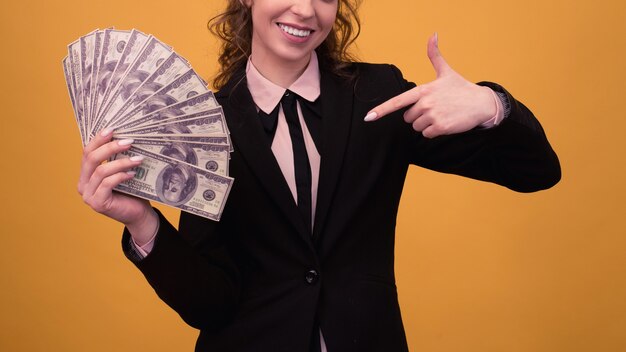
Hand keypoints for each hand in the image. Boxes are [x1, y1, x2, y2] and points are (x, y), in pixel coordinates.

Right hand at [77, 128, 156, 243]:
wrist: (138, 213)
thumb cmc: (131, 191)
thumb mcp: (121, 171)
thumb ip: (115, 158)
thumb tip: (123, 135)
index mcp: (86, 174)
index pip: (87, 152)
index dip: (98, 139)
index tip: (112, 128)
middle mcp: (83, 184)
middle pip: (91, 159)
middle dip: (110, 147)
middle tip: (129, 141)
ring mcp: (88, 195)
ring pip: (101, 171)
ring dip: (121, 162)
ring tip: (138, 159)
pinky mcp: (97, 203)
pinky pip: (107, 183)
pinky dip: (121, 176)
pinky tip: (133, 174)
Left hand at [364, 33, 496, 137]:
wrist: (482, 103)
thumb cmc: (462, 88)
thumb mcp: (446, 71)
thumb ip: (435, 55)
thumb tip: (433, 35)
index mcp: (423, 89)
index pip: (397, 101)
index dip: (381, 110)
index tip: (368, 117)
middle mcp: (425, 102)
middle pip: (408, 117)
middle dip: (418, 115)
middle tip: (435, 108)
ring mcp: (432, 115)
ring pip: (417, 127)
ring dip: (426, 124)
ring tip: (442, 114)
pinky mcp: (440, 127)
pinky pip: (426, 134)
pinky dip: (434, 131)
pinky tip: (445, 122)